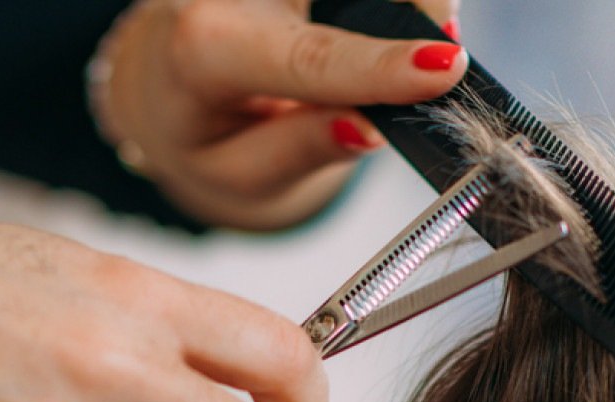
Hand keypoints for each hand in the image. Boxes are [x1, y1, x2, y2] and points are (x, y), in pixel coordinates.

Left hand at [95, 0, 465, 230]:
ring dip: (398, 7)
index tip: (447, 68)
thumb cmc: (203, 130)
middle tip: (442, 61)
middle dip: (406, 16)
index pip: (306, 58)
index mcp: (201, 49)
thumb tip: (370, 129)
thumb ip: (298, 151)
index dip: (378, 65)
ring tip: (414, 50)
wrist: (167, 78)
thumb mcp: (236, 171)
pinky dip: (385, 4)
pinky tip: (386, 26)